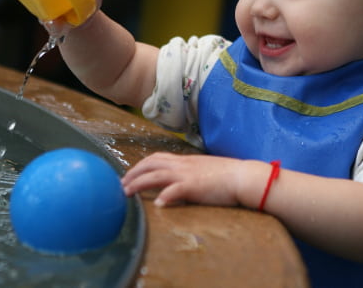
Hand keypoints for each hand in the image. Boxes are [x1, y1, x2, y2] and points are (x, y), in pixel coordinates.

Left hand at [121, 152, 254, 207]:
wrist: (242, 176)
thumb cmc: (226, 175)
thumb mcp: (203, 170)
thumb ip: (189, 173)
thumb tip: (178, 182)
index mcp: (184, 161)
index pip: (156, 158)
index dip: (140, 165)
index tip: (129, 174)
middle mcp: (182, 165)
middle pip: (150, 164)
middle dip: (132, 173)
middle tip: (121, 184)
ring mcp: (186, 175)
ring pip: (155, 175)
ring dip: (138, 184)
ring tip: (126, 193)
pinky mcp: (193, 186)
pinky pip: (174, 190)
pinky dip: (163, 196)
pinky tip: (156, 204)